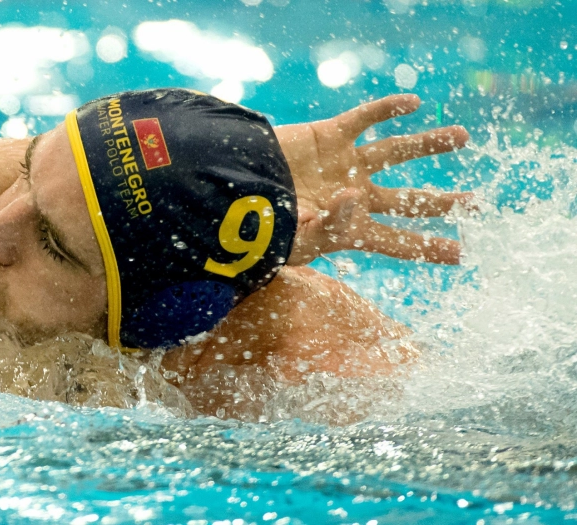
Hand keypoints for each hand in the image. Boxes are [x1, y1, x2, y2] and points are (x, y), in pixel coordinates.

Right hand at [274, 94, 470, 265]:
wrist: (233, 190)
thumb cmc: (261, 227)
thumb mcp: (297, 239)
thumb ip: (330, 224)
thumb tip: (356, 196)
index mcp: (349, 228)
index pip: (396, 241)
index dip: (426, 247)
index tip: (459, 253)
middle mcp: (353, 195)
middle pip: (406, 200)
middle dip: (440, 203)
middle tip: (474, 203)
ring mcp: (344, 163)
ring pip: (396, 152)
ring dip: (428, 143)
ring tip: (462, 136)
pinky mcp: (329, 135)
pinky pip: (364, 118)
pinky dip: (387, 109)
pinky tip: (414, 103)